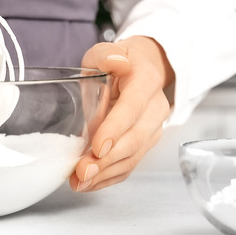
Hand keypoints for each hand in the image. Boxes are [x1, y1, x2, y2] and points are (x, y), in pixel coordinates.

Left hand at [69, 36, 173, 191]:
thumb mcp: (106, 51)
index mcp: (146, 81)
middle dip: (108, 160)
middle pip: (135, 139)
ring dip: (106, 173)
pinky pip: (129, 165)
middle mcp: (155, 108)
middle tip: (83, 171)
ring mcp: (152, 129)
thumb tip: (114, 61)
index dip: (116, 128)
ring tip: (80, 181)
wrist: (140, 71)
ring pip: (133, 157)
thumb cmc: (118, 63)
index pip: (133, 107)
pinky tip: (89, 183)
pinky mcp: (144, 144)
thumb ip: (106, 54)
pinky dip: (108, 177)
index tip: (98, 147)